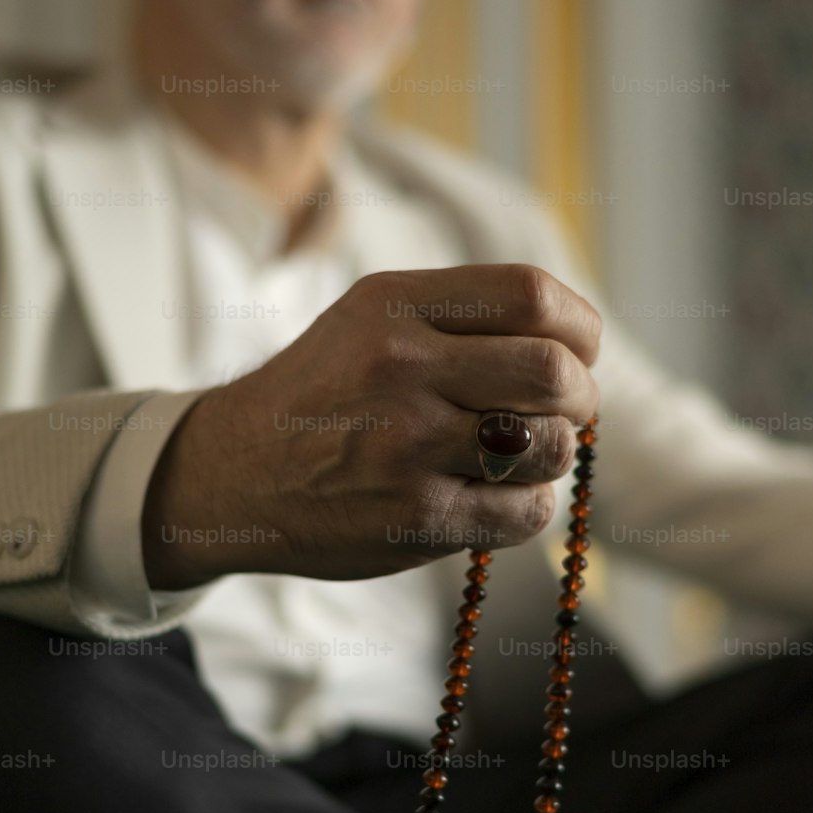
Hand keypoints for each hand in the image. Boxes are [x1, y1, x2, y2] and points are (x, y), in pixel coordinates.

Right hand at [141, 264, 600, 589]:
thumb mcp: (369, 320)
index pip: (531, 294)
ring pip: (548, 447)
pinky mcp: (416, 518)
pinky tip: (499, 498)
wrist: (231, 474)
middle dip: (580, 396)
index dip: (578, 327)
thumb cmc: (322, 395)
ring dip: (554, 454)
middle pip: (553, 373)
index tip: (577, 352)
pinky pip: (524, 513)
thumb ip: (460, 317)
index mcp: (395, 305)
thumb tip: (574, 345)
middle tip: (565, 411)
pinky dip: (530, 507)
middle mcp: (401, 368)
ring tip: (523, 456)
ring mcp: (408, 447)